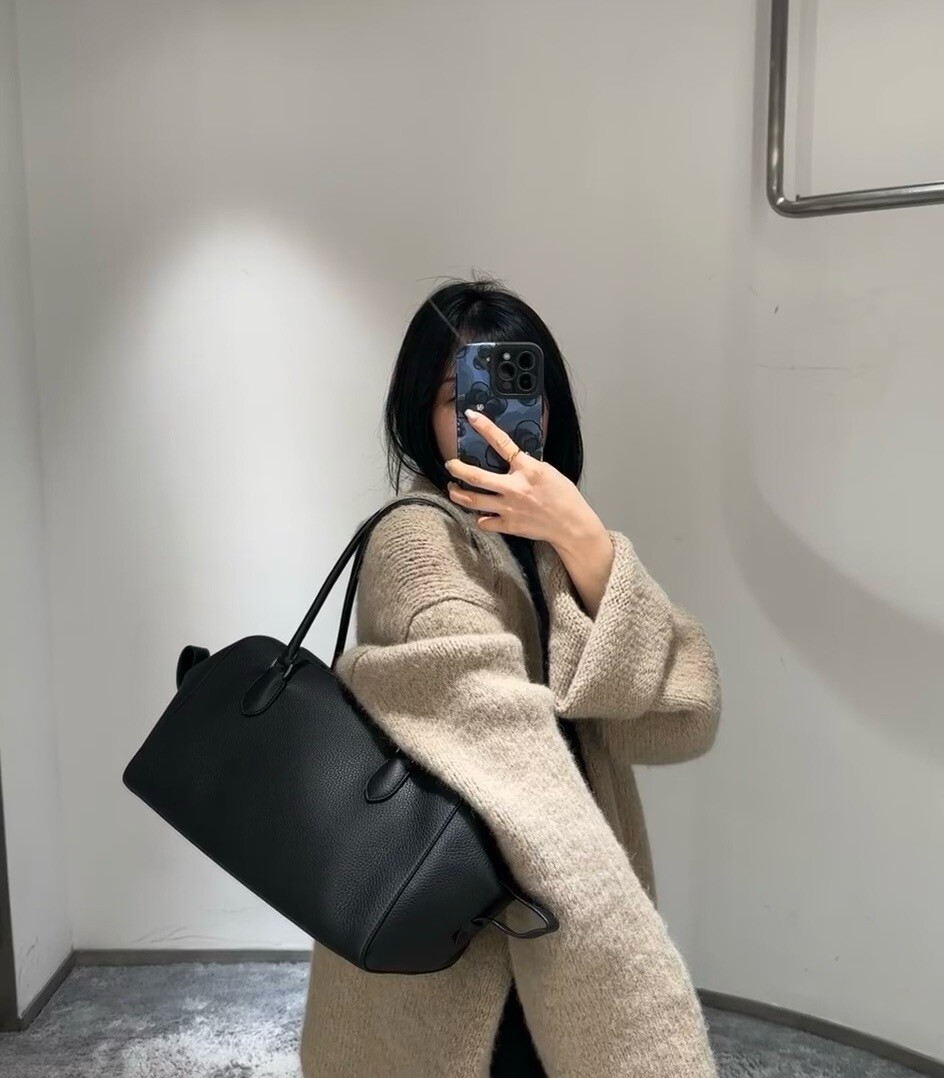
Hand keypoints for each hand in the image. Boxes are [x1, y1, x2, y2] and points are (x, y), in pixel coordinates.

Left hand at [444, 409, 604, 556]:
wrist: (572, 526)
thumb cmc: (564, 497)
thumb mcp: (548, 472)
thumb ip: (527, 465)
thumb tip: (511, 458)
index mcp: (528, 469)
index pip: (502, 443)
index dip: (485, 427)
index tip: (472, 416)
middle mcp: (515, 488)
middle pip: (476, 477)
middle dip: (457, 469)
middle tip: (450, 464)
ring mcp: (509, 508)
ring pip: (472, 501)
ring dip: (457, 494)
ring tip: (453, 489)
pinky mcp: (508, 526)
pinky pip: (483, 522)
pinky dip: (479, 518)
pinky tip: (478, 514)